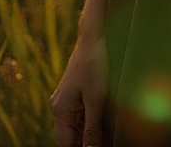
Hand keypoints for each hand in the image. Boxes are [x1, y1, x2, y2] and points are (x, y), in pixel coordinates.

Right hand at [50, 30, 108, 146]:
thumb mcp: (97, 99)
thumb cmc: (95, 64)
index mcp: (60, 110)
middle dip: (89, 142)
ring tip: (110, 134)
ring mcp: (67, 100)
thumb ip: (93, 128)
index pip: (66, 144)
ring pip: (79, 127)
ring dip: (93, 132)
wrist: (94, 36)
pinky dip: (94, 121)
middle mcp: (60, 107)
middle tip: (109, 142)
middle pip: (72, 137)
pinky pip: (83, 115)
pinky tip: (108, 122)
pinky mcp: (76, 94)